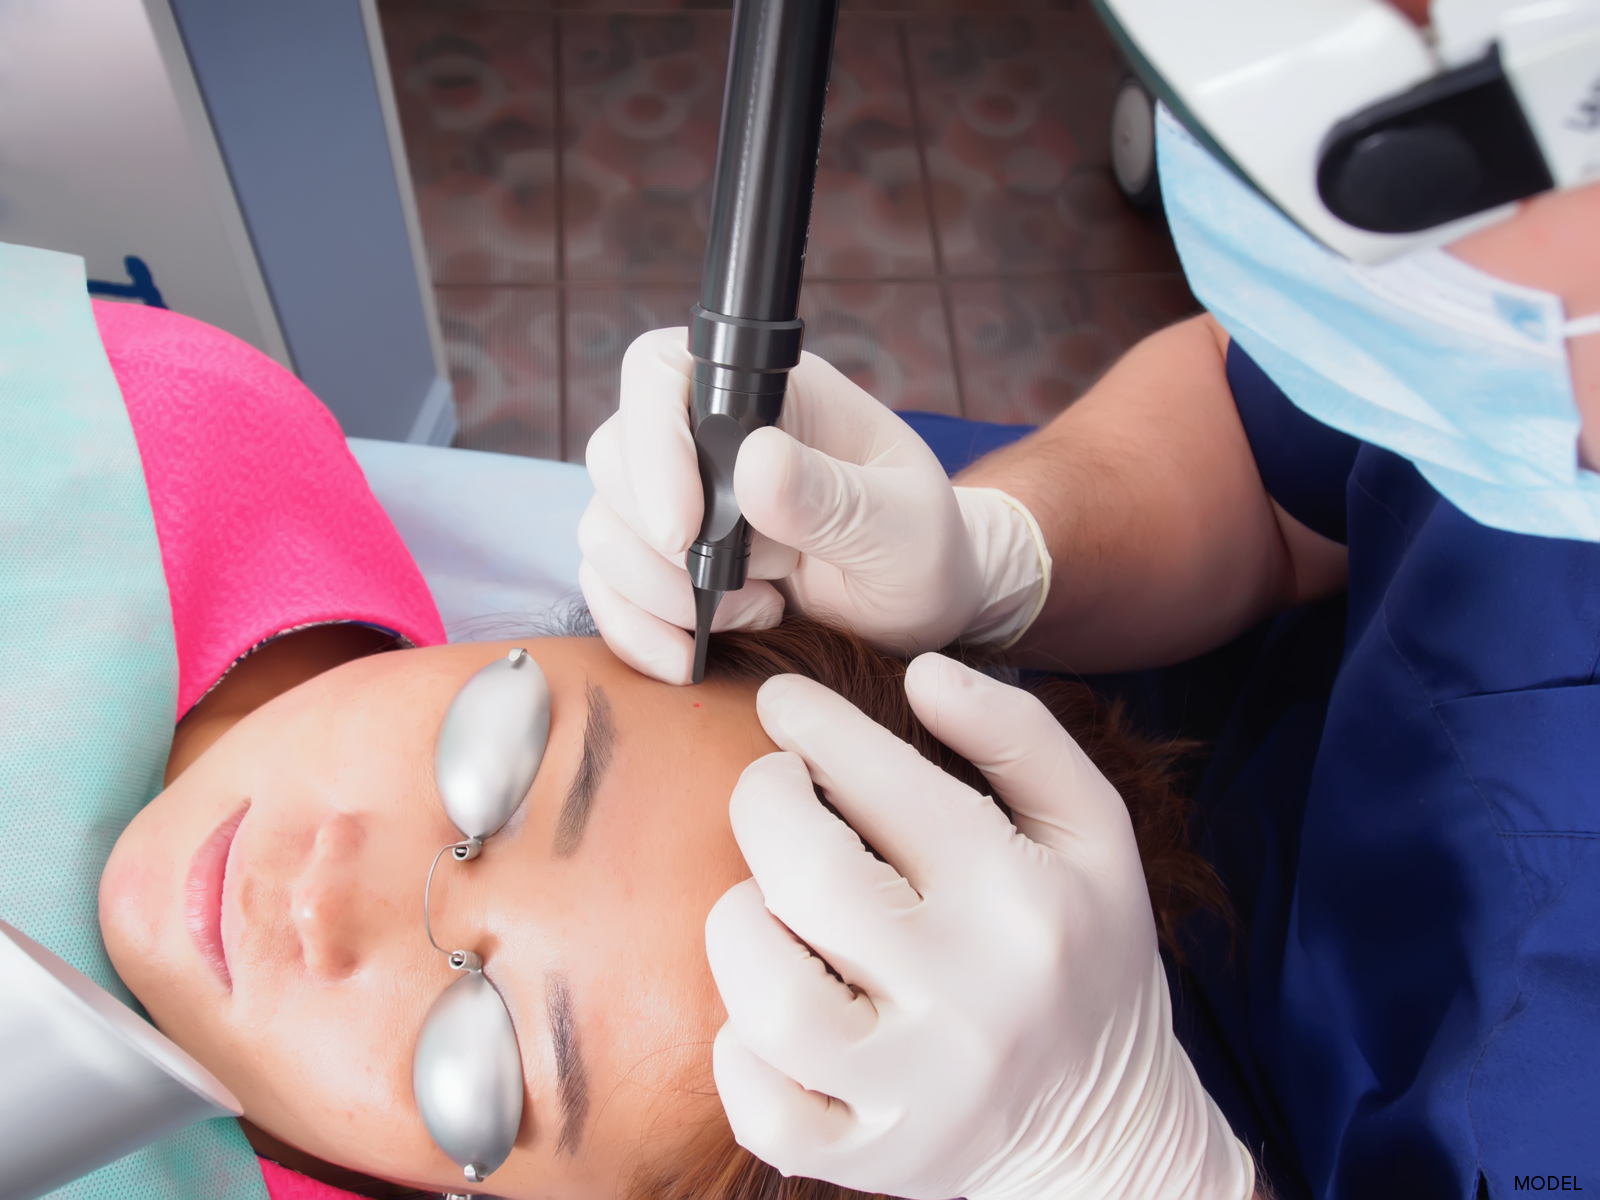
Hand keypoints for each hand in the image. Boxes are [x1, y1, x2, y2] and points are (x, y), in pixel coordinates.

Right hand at [579, 328, 1049, 683]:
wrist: (921, 611)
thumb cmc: (925, 551)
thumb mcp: (905, 530)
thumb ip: (838, 499)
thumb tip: (756, 461)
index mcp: (766, 395)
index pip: (660, 373)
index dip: (653, 444)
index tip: (687, 530)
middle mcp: (707, 435)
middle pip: (613, 457)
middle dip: (663, 544)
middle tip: (749, 589)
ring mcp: (677, 498)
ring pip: (603, 528)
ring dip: (660, 593)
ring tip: (755, 613)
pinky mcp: (662, 563)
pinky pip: (607, 589)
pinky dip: (638, 630)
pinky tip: (693, 656)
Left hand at [704, 655, 1253, 1199]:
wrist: (1112, 1130)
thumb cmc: (1086, 954)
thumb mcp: (1093, 831)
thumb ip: (1019, 736)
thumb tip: (923, 671)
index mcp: (1024, 902)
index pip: (890, 785)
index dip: (814, 725)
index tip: (783, 704)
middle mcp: (971, 999)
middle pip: (809, 879)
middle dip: (762, 804)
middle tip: (772, 788)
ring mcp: (917, 1091)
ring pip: (771, 999)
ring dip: (740, 926)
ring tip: (766, 902)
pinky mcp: (875, 1159)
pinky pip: (763, 1112)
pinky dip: (738, 1052)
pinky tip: (765, 1010)